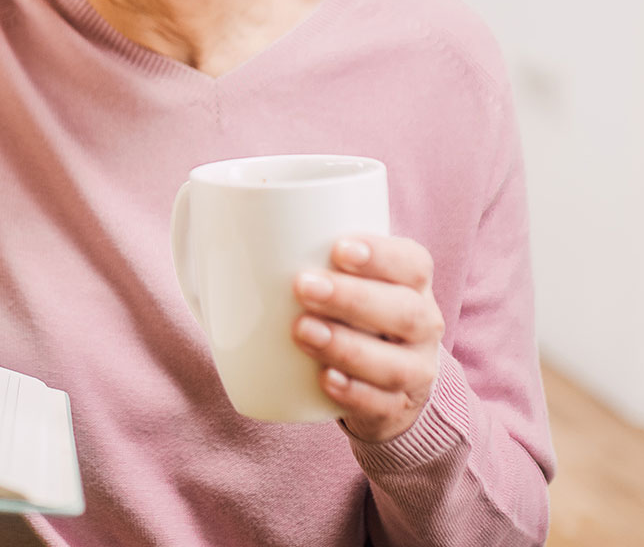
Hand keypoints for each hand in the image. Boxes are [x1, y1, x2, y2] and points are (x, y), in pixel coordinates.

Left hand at [292, 235, 443, 442]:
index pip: (412, 264)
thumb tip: (220, 233)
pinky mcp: (397, 409)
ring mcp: (415, 371)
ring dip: (346, 346)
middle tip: (303, 286)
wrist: (384, 381)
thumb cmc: (350, 313)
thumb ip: (306, 255)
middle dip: (353, 298)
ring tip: (302, 331)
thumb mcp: (341, 278)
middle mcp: (423, 325)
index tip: (337, 247)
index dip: (381, 255)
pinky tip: (324, 379)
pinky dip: (353, 393)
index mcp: (412, 284)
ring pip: (395, 364)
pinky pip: (383, 405)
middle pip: (405, 311)